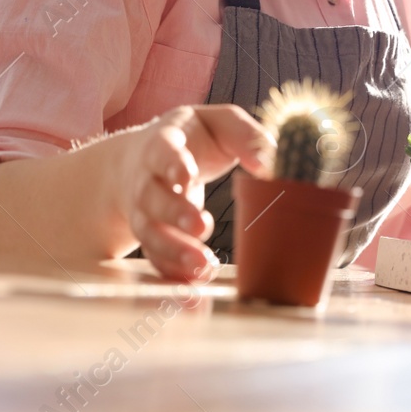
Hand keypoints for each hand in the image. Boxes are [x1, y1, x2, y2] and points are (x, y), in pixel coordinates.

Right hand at [117, 104, 272, 281]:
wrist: (141, 160)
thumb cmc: (193, 140)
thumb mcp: (218, 124)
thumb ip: (245, 136)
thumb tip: (270, 164)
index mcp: (162, 144)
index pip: (162, 152)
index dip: (172, 164)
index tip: (186, 178)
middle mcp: (145, 179)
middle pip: (152, 197)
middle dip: (174, 213)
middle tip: (202, 226)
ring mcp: (143, 211)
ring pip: (150, 234)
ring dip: (174, 252)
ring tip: (202, 265)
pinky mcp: (150, 237)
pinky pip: (156, 258)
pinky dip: (173, 274)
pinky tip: (194, 287)